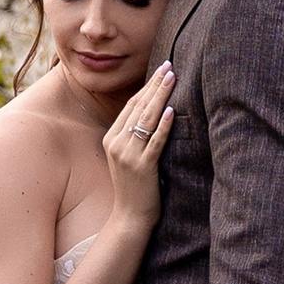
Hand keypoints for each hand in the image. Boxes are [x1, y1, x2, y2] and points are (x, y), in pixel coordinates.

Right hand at [102, 63, 175, 226]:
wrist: (129, 217)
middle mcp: (117, 144)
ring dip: (160, 96)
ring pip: (146, 119)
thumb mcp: (128, 157)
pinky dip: (162, 125)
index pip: (131, 106)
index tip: (161, 70)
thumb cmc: (134, 187)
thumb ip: (135, 137)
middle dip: (155, 85)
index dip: (147, 86)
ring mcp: (128, 155)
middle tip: (169, 66)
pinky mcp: (142, 167)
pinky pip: (154, 142)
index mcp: (112, 138)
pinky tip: (170, 111)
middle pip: (138, 107)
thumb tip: (154, 113)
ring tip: (172, 78)